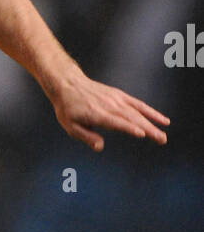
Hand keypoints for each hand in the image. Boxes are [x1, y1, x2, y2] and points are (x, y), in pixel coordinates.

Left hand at [51, 68, 169, 151]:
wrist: (69, 84)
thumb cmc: (68, 108)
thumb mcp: (70, 126)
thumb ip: (86, 137)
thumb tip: (100, 147)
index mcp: (97, 114)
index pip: (116, 121)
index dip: (129, 127)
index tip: (142, 134)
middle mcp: (109, 106)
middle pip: (132, 118)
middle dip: (148, 129)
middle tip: (162, 140)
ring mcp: (117, 99)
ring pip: (138, 112)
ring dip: (153, 123)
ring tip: (163, 134)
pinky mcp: (120, 96)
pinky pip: (138, 104)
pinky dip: (151, 112)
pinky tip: (162, 120)